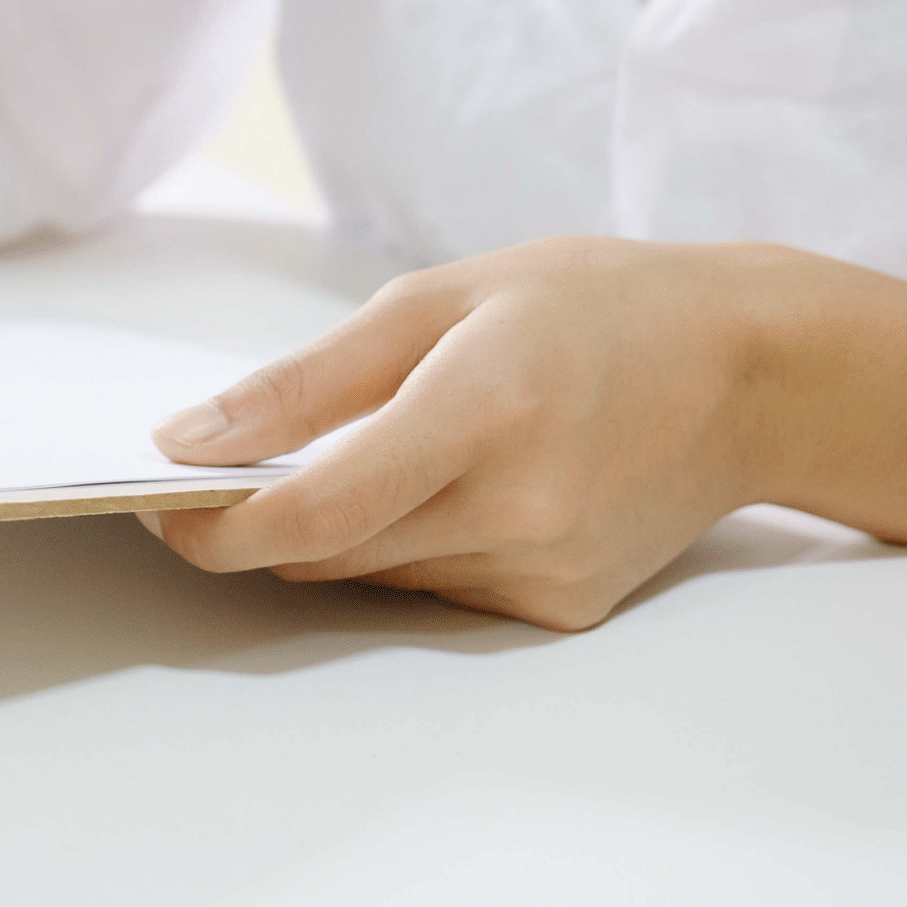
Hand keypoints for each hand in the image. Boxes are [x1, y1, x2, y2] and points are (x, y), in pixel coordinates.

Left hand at [145, 237, 776, 630]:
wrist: (750, 372)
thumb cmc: (587, 308)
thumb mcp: (435, 299)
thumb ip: (303, 379)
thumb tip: (187, 437)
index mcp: (483, 413)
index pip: (314, 512)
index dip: (213, 525)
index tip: (156, 501)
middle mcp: (519, 508)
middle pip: (325, 553)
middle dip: (255, 518)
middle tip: (233, 461)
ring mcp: (545, 570)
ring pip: (369, 575)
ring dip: (334, 528)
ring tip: (375, 445)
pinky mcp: (560, 608)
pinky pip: (429, 588)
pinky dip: (402, 544)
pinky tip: (450, 483)